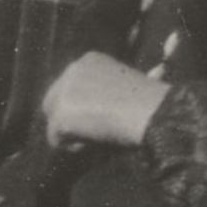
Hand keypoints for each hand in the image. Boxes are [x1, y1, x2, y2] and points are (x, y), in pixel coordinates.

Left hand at [39, 51, 168, 149]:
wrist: (154, 113)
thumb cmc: (150, 105)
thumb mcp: (126, 88)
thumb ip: (104, 92)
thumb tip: (100, 106)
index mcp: (90, 60)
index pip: (68, 86)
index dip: (80, 107)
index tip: (97, 120)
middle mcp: (72, 70)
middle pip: (53, 102)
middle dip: (68, 120)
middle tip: (92, 135)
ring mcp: (64, 91)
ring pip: (55, 121)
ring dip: (74, 133)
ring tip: (101, 137)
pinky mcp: (61, 113)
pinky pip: (56, 139)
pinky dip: (74, 147)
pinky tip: (96, 143)